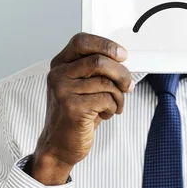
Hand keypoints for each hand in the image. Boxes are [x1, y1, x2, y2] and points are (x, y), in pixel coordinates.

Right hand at [31, 33, 133, 184]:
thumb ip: (95, 71)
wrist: (59, 146)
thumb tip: (122, 61)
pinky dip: (113, 108)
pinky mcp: (72, 108)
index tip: (122, 54)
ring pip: (106, 82)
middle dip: (121, 73)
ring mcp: (63, 91)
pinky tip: (106, 114)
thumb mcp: (82, 87)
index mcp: (60, 65)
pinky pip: (106, 99)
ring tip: (114, 106)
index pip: (82, 41)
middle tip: (128, 85)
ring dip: (119, 96)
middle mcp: (58, 75)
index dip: (105, 44)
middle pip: (99, 61)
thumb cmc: (75, 115)